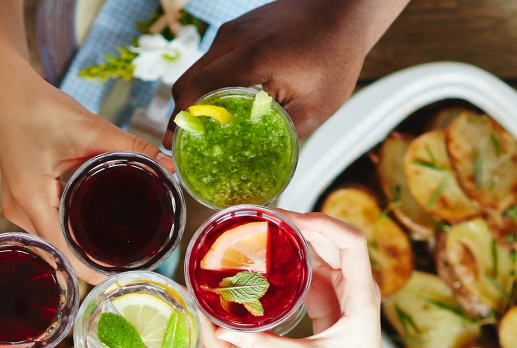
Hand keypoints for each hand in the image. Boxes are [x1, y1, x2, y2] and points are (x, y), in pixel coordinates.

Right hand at [0, 78, 167, 282]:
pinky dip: (68, 231)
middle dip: (90, 261)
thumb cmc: (42, 108)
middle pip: (57, 250)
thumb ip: (132, 149)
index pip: (62, 250)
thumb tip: (170, 166)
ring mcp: (15, 208)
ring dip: (78, 247)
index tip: (117, 279)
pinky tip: (91, 233)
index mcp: (31, 197)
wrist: (8, 92)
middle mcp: (18, 210)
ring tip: (114, 253)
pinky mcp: (20, 200)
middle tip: (126, 265)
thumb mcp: (92, 129)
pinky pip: (46, 226)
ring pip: (52, 241)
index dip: (89, 270)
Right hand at [169, 0, 384, 140]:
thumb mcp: (317, 105)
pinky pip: (212, 61)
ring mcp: (232, 31)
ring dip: (194, 100)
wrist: (342, 11)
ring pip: (197, 70)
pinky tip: (222, 105)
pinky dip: (209, 84)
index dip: (182, 119)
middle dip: (181, 115)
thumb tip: (263, 163)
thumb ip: (286, 133)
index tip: (173, 146)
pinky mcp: (237, 30)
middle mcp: (233, 39)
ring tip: (201, 130)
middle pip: (188, 80)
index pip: (198, 88)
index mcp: (251, 57)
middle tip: (182, 145)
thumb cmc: (335, 56)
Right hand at [217, 213, 395, 347]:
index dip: (323, 222)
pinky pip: (315, 276)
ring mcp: (346, 298)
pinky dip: (295, 265)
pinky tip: (271, 262)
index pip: (351, 242)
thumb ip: (264, 345)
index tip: (290, 217)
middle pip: (334, 242)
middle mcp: (357, 290)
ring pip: (324, 257)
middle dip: (304, 225)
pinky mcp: (334, 308)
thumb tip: (224, 332)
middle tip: (267, 220)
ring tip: (266, 233)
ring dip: (299, 243)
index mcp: (361, 296)